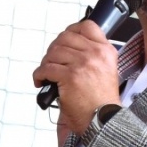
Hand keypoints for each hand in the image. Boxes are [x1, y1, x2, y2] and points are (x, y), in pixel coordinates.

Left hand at [32, 20, 120, 143]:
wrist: (103, 120)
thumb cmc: (102, 101)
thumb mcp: (106, 71)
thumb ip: (93, 56)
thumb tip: (70, 47)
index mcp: (106, 51)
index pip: (87, 26)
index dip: (71, 30)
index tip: (63, 40)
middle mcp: (96, 54)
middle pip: (65, 37)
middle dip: (53, 49)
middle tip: (51, 60)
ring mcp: (82, 64)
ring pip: (53, 53)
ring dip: (45, 63)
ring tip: (46, 73)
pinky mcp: (70, 76)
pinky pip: (46, 68)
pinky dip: (39, 75)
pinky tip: (41, 81)